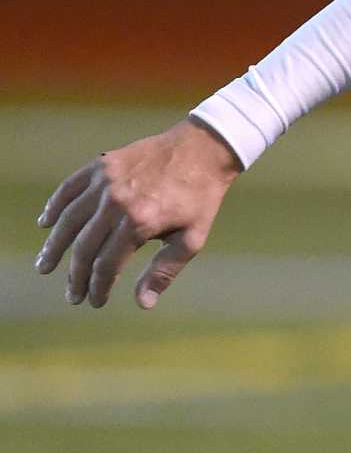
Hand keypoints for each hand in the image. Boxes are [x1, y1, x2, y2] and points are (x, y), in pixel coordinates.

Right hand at [33, 119, 241, 309]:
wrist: (203, 149)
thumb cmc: (200, 197)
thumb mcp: (192, 238)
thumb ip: (165, 270)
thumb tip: (143, 303)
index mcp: (141, 222)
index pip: (107, 264)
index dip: (98, 287)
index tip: (95, 301)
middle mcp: (118, 202)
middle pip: (85, 247)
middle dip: (76, 276)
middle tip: (73, 294)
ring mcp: (106, 181)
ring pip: (69, 220)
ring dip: (54, 246)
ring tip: (45, 266)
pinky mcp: (102, 165)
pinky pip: (68, 189)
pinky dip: (54, 207)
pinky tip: (46, 224)